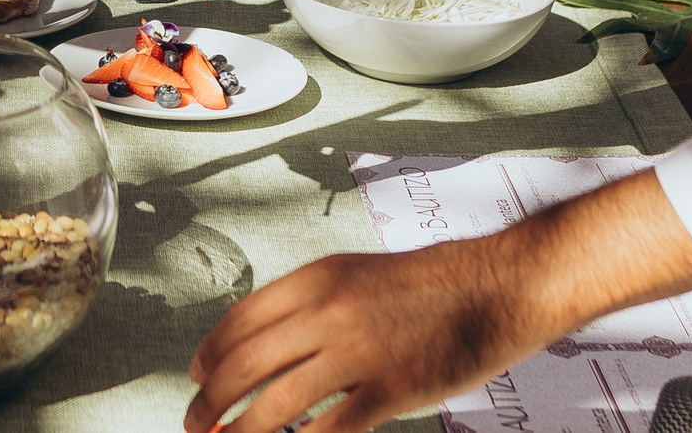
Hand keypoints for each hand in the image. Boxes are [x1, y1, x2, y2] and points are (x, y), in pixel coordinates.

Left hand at [185, 170, 691, 432]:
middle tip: (196, 422)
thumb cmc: (430, 284)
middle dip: (210, 402)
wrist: (495, 285)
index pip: (238, 321)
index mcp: (314, 280)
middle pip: (244, 366)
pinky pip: (327, 429)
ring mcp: (356, 353)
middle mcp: (326, 312)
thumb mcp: (354, 275)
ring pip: (274, 405)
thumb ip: (309, 304)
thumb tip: (265, 341)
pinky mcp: (388, 390)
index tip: (195, 376)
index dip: (208, 355)